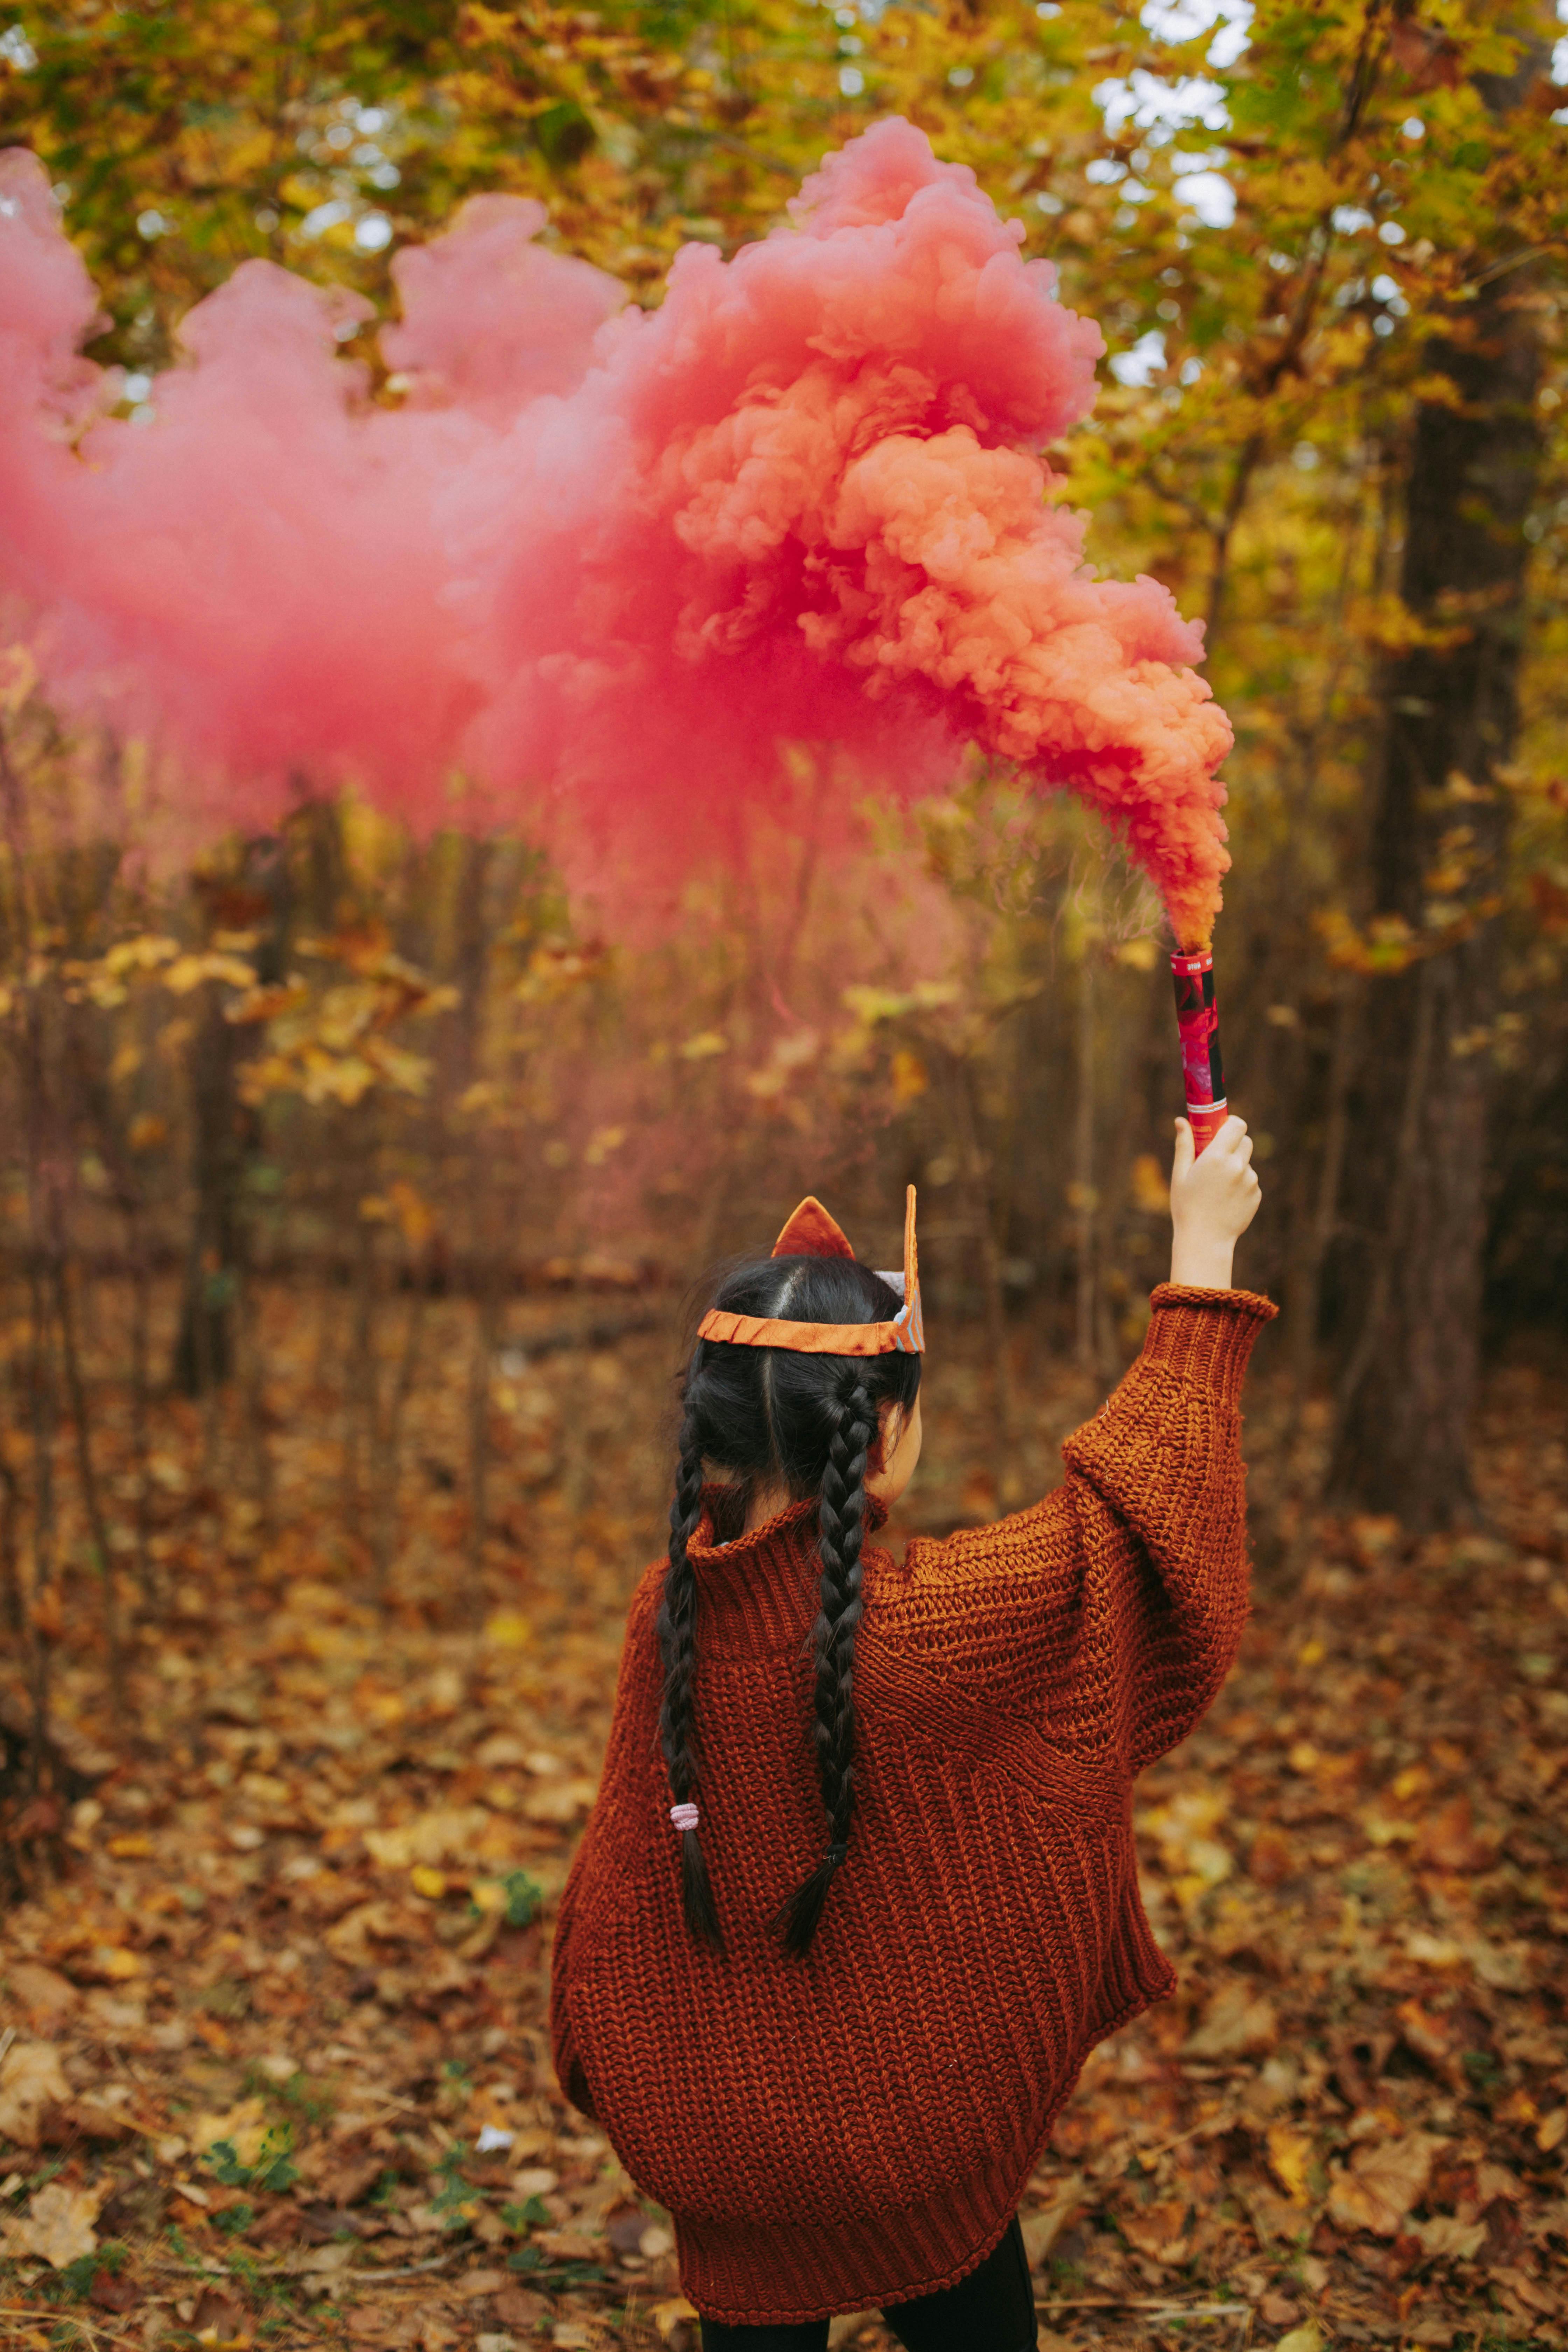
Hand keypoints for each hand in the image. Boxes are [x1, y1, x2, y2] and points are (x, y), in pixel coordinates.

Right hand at [1168, 1114, 1260, 1290]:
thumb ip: (1184, 1145)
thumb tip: (1181, 1121)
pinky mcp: (1256, 1195)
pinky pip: (1250, 1181)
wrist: (1205, 1240)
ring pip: (1246, 1163)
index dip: (1232, 1123)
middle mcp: (1238, 1166)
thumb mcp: (1180, 1174)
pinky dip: (1240, 1184)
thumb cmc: (1186, 1206)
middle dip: (1233, 1144)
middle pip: (1245, 1141)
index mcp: (1217, 1157)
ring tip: (1217, 1187)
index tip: (1222, 1128)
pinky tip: (1225, 1199)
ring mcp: (1250, 1181)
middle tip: (1217, 1157)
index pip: (1237, 1125)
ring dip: (1235, 1167)